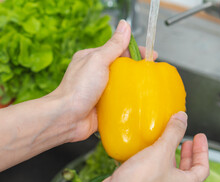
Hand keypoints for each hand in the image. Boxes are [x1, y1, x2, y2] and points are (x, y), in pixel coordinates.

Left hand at [51, 20, 156, 141]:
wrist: (67, 118)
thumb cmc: (78, 89)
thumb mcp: (98, 61)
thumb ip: (113, 45)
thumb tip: (124, 25)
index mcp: (92, 59)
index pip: (118, 50)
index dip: (135, 51)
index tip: (151, 55)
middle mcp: (95, 74)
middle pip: (122, 67)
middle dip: (137, 69)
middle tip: (152, 72)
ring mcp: (100, 91)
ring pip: (122, 85)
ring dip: (135, 87)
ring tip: (149, 88)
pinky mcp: (104, 107)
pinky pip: (120, 102)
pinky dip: (129, 102)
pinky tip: (139, 103)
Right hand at [96, 112, 208, 181]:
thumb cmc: (142, 180)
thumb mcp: (161, 150)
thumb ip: (173, 132)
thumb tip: (182, 118)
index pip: (202, 168)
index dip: (202, 151)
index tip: (199, 137)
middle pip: (186, 172)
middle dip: (187, 155)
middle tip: (185, 142)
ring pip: (169, 175)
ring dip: (170, 160)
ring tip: (165, 146)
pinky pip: (153, 177)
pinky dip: (153, 165)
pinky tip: (144, 155)